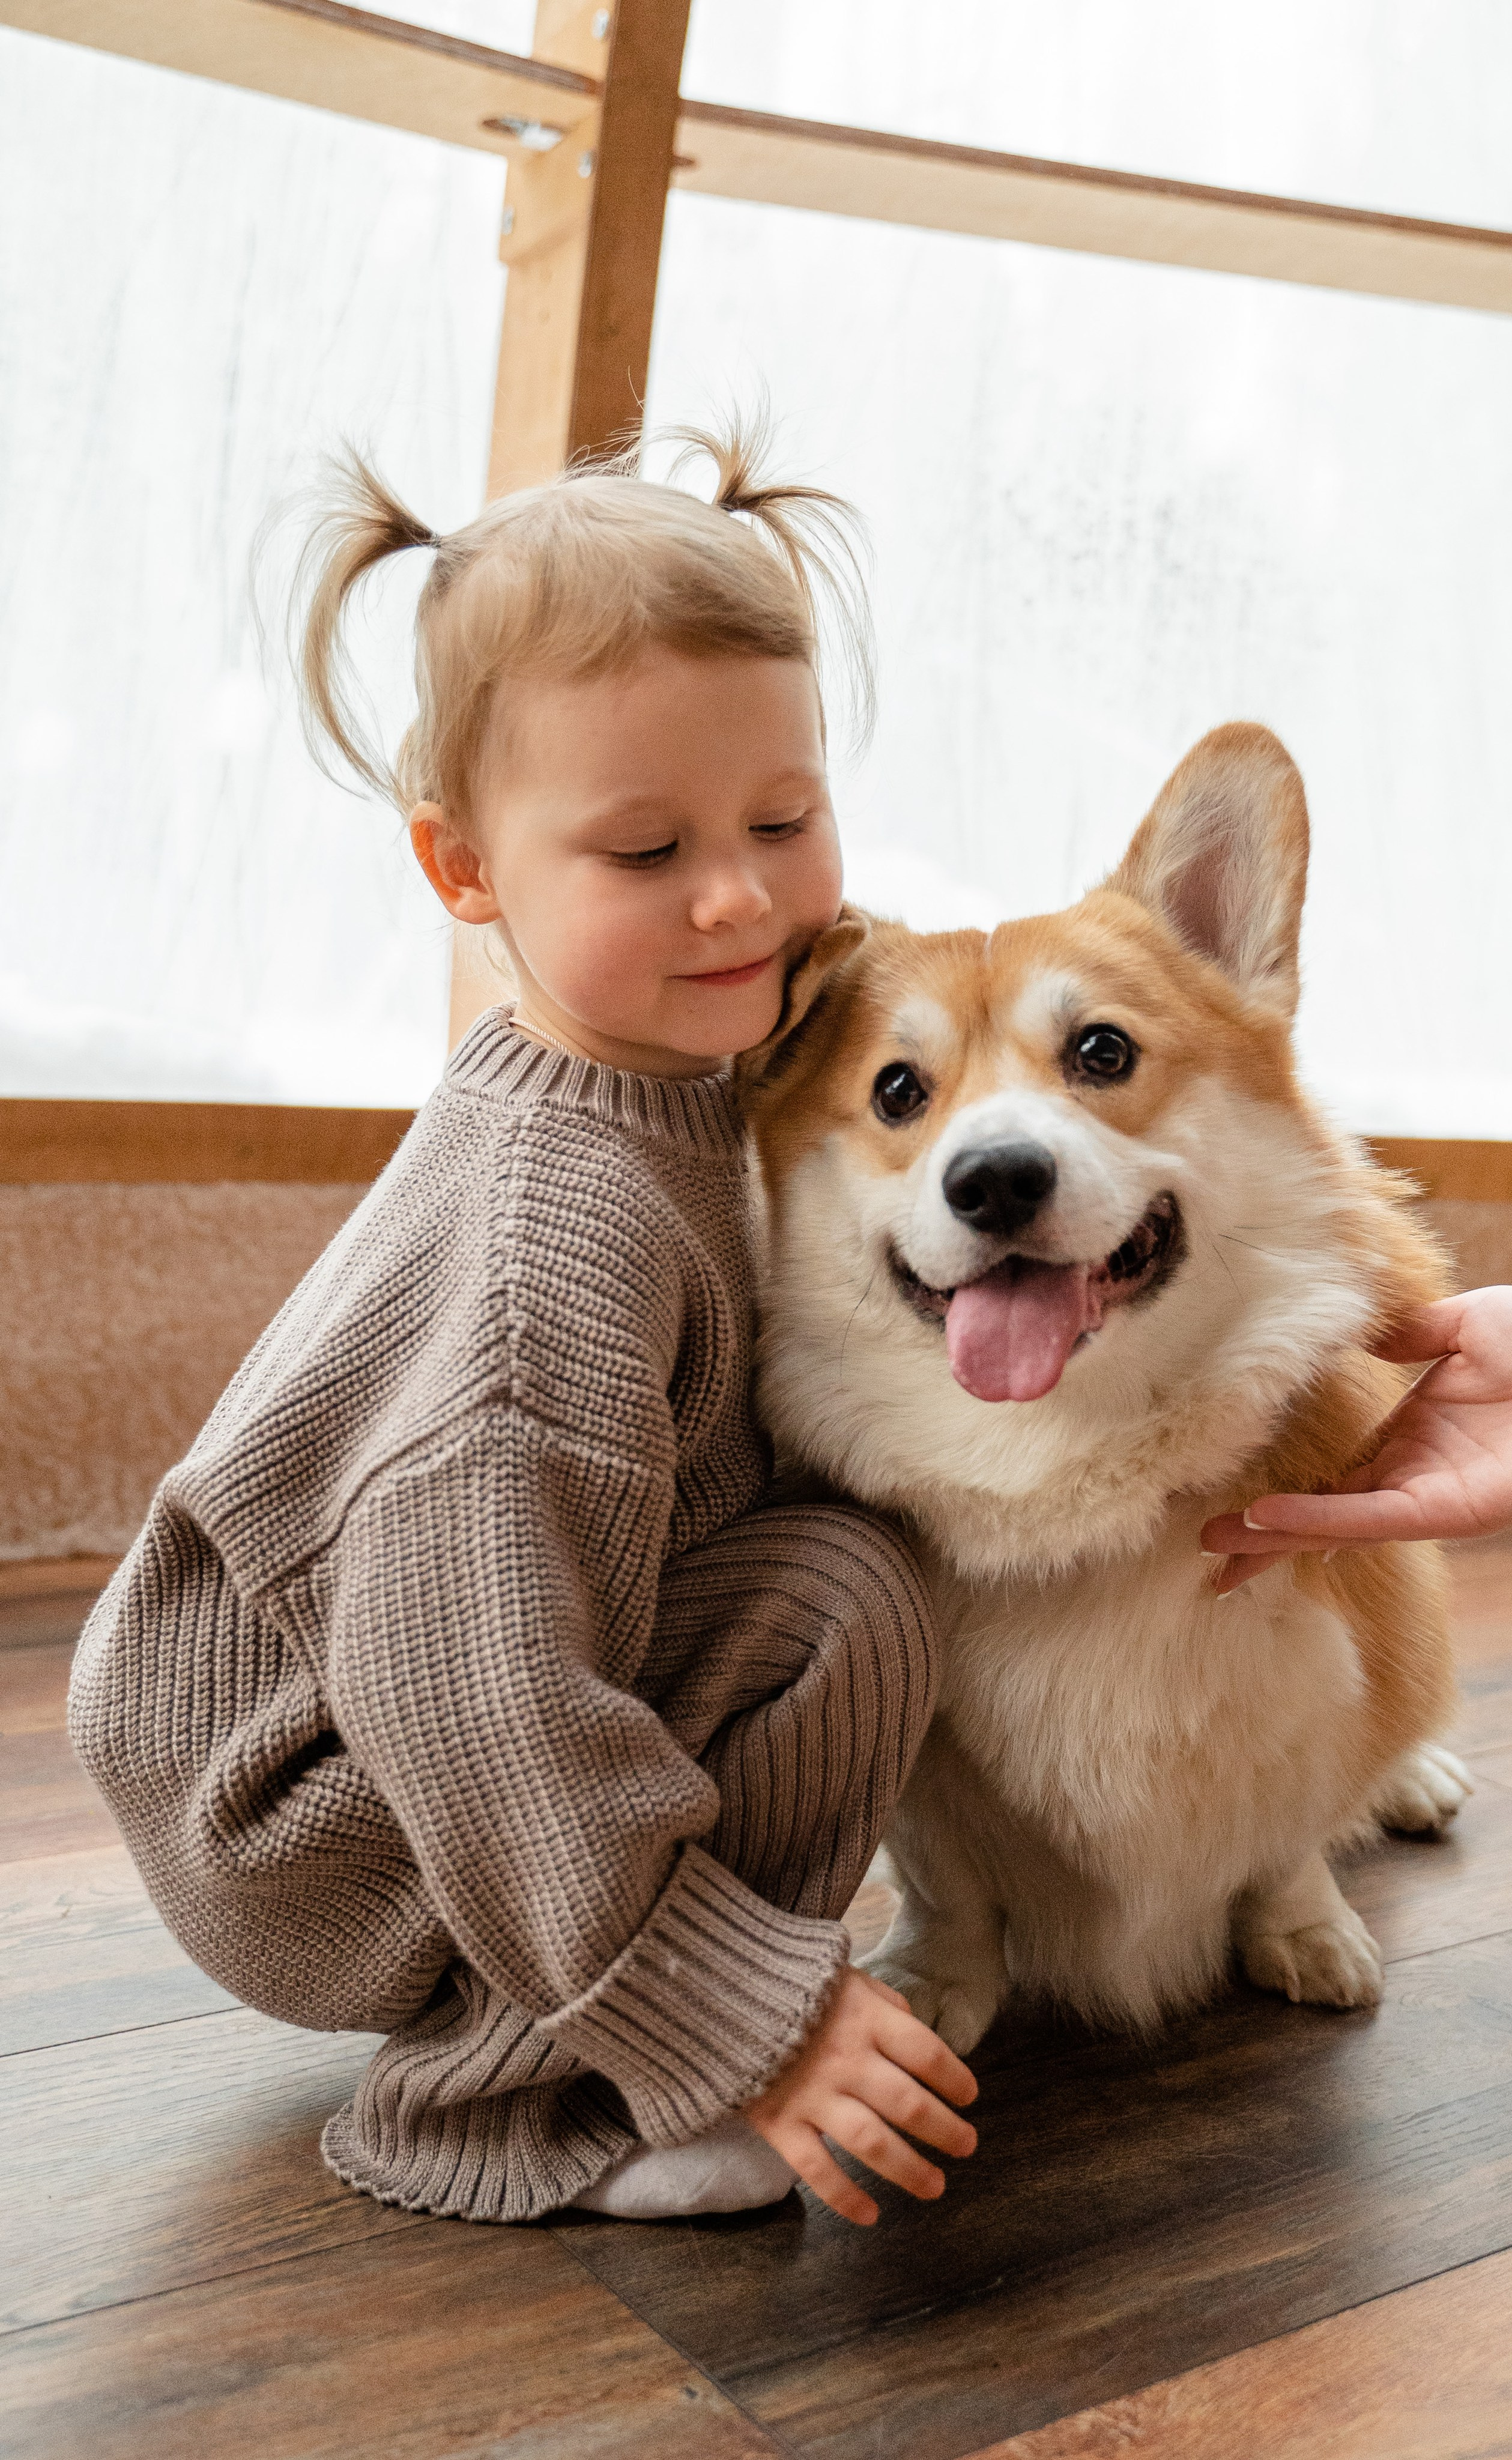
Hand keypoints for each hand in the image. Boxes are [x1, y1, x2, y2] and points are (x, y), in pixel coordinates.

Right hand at [744, 1966, 977, 2224]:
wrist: (719, 1994)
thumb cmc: (793, 1986)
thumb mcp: (846, 1978)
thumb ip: (884, 2004)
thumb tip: (916, 2028)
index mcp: (865, 2019)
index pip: (927, 2054)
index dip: (955, 2078)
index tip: (969, 2096)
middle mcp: (845, 2059)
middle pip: (909, 2105)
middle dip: (945, 2131)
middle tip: (967, 2146)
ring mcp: (812, 2095)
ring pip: (872, 2143)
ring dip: (909, 2170)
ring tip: (936, 2186)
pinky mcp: (779, 2124)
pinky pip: (817, 2169)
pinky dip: (845, 2198)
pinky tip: (870, 2216)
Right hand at [1202, 1287, 1511, 1591]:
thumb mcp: (1468, 1324)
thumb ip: (1411, 1334)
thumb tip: (1358, 1337)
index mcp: (1414, 1435)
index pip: (1330, 1472)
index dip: (1281, 1487)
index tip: (1230, 1499)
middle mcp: (1414, 1474)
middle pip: (1322, 1513)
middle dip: (1264, 1539)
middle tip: (1204, 1554)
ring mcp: (1429, 1495)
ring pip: (1337, 1524)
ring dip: (1276, 1538)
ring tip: (1217, 1549)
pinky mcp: (1449, 1509)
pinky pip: (1373, 1518)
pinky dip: (1321, 1519)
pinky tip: (1271, 1519)